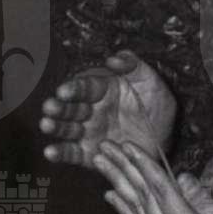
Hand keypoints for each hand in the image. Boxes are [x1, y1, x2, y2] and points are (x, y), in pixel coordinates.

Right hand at [40, 49, 178, 169]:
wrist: (166, 138)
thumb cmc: (156, 105)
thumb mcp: (149, 80)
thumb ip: (132, 64)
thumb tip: (113, 59)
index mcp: (102, 89)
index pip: (84, 87)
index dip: (73, 89)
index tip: (63, 91)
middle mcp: (91, 110)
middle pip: (72, 107)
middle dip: (59, 107)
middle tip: (49, 108)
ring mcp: (90, 132)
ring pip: (68, 128)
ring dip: (56, 127)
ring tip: (46, 126)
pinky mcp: (91, 153)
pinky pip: (74, 154)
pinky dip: (61, 153)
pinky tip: (50, 152)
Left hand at [96, 142, 212, 213]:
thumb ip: (206, 204)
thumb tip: (181, 178)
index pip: (158, 187)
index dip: (142, 163)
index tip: (126, 143)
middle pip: (140, 195)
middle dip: (121, 167)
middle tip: (102, 146)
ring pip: (133, 209)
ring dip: (116, 183)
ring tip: (100, 164)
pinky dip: (122, 210)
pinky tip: (112, 199)